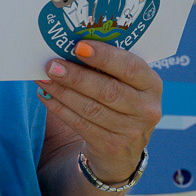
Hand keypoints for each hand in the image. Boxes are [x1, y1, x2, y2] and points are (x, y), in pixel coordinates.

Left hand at [36, 41, 160, 181]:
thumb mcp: (124, 83)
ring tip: (43, 79)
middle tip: (52, 65)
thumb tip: (69, 47)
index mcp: (152, 84)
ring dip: (63, 92)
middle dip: (76, 76)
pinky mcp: (112, 146)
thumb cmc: (119, 101)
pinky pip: (81, 125)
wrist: (123, 148)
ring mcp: (131, 130)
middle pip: (108, 90)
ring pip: (91, 108)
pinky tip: (46, 96)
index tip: (78, 47)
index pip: (131, 67)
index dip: (105, 56)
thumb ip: (107, 67)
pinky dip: (60, 109)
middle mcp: (147, 108)